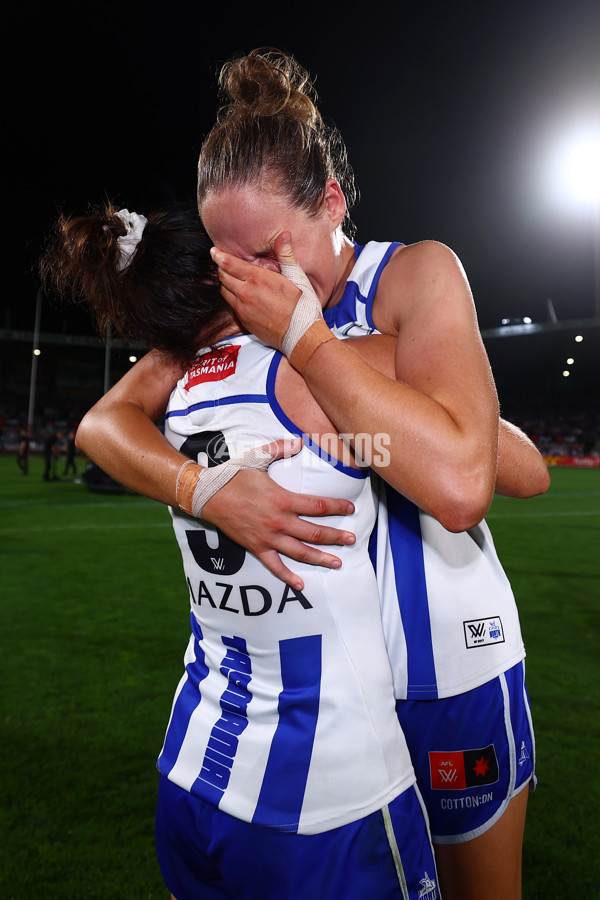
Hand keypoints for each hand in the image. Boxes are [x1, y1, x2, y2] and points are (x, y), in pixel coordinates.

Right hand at [201, 439, 355, 589]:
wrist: (207, 495)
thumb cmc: (233, 475)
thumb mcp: (257, 457)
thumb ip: (280, 449)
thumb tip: (299, 442)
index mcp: (283, 500)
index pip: (318, 506)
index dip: (337, 508)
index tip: (350, 510)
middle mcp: (279, 521)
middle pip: (314, 533)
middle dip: (336, 536)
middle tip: (352, 539)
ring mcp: (268, 538)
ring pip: (300, 552)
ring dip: (321, 558)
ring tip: (338, 562)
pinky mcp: (256, 548)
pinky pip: (275, 566)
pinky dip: (288, 577)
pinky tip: (301, 585)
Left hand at [211, 234, 312, 350]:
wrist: (301, 335)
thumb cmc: (302, 306)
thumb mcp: (297, 277)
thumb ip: (285, 255)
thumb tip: (284, 235)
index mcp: (258, 279)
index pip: (229, 264)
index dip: (219, 256)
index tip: (214, 251)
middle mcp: (246, 293)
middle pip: (223, 276)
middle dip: (222, 268)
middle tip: (223, 263)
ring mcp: (243, 308)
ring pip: (224, 291)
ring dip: (226, 283)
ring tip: (233, 279)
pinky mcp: (243, 321)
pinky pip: (231, 305)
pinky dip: (232, 298)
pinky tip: (241, 296)